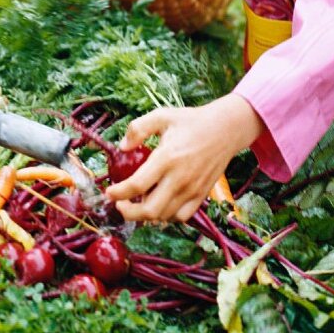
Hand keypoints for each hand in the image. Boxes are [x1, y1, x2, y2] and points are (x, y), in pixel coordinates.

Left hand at [105, 95, 263, 222]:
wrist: (225, 130)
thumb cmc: (191, 121)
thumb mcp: (162, 115)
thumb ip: (138, 128)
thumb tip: (122, 147)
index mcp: (167, 157)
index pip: (137, 184)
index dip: (119, 193)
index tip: (108, 192)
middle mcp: (180, 178)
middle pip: (150, 210)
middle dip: (128, 212)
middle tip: (119, 204)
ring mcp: (192, 190)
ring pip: (164, 216)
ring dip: (146, 215)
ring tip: (136, 203)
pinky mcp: (201, 195)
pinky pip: (181, 217)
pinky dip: (166, 216)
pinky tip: (158, 205)